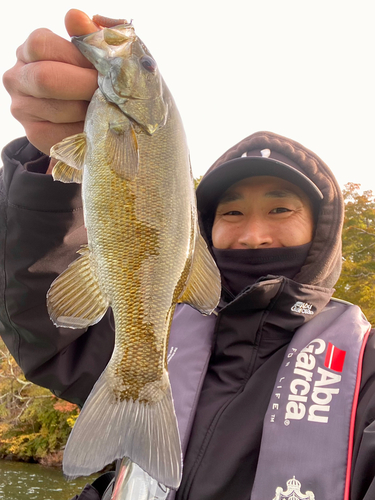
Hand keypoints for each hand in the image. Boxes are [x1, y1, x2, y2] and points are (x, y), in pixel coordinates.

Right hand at [2, 10, 101, 158]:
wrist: (100, 118)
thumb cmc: (99, 79)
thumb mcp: (100, 55)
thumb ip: (90, 36)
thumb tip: (75, 16)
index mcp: (31, 49)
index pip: (42, 45)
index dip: (77, 57)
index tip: (103, 69)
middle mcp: (18, 76)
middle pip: (45, 79)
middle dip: (85, 86)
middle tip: (110, 93)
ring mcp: (22, 107)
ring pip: (58, 109)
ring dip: (89, 111)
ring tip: (108, 110)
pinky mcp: (35, 133)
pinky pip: (61, 133)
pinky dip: (85, 131)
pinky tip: (97, 127)